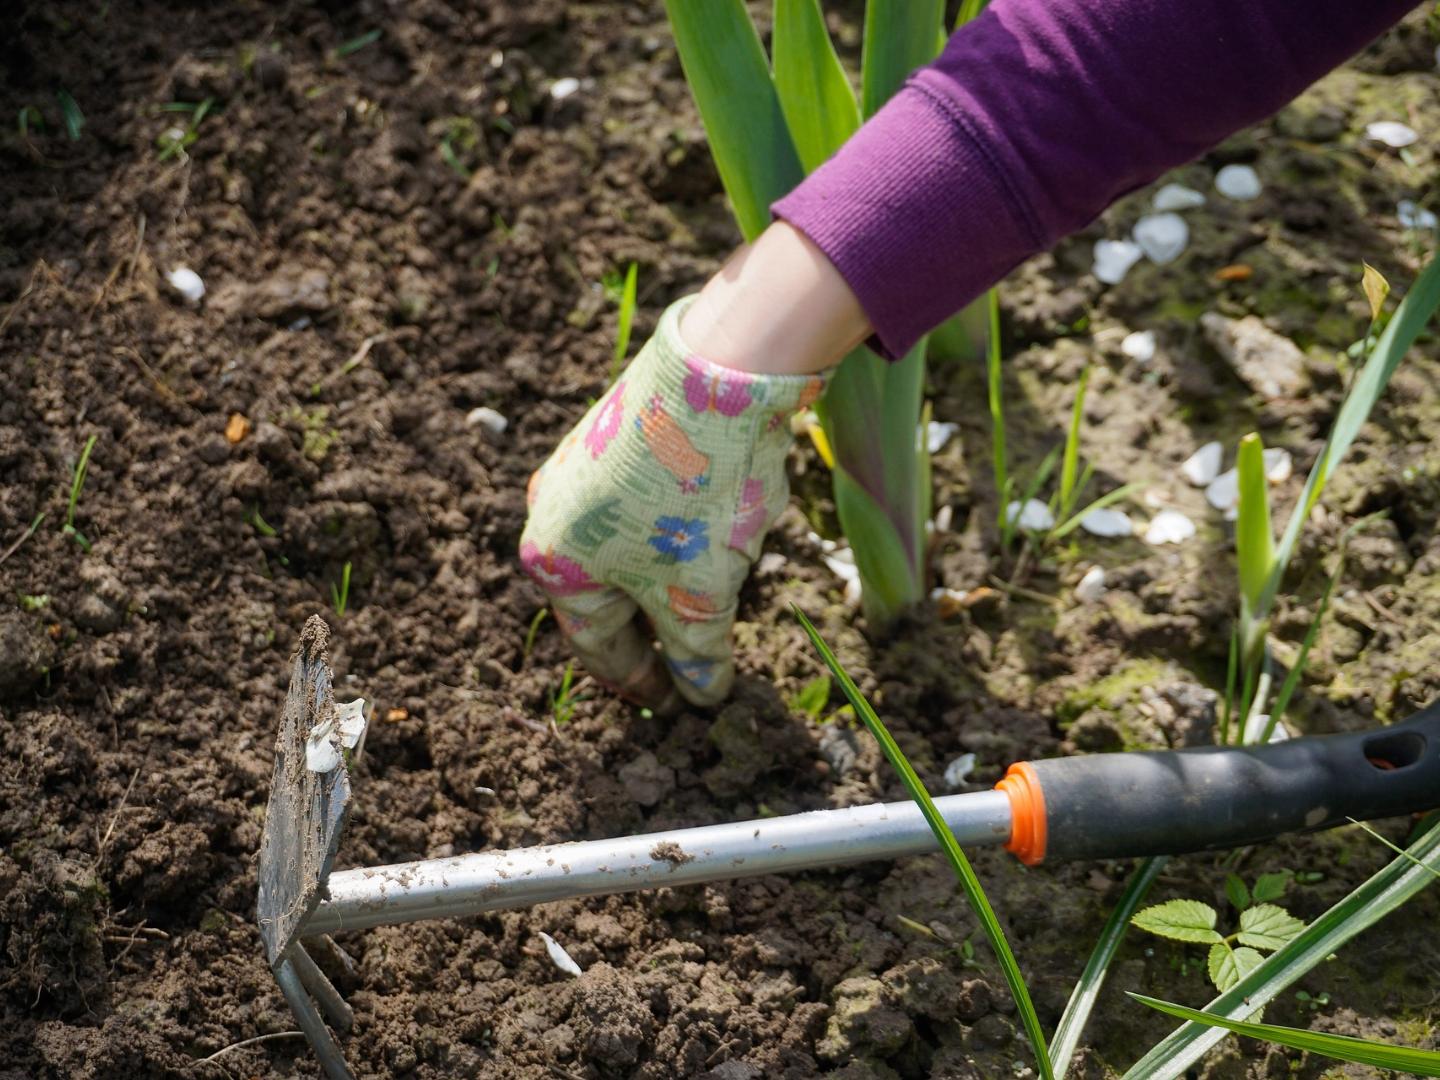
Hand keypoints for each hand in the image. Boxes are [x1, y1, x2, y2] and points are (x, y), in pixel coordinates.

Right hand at [520, 295, 828, 706]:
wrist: (720, 372)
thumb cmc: (696, 498)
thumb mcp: (701, 596)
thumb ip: (697, 656)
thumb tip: (702, 696)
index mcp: (555, 564)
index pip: (599, 648)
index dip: (643, 683)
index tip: (678, 706)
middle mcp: (552, 514)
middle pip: (609, 597)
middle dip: (657, 631)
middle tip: (697, 661)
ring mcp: (581, 468)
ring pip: (628, 550)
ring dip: (670, 581)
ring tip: (717, 596)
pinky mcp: (617, 434)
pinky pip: (642, 508)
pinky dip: (676, 535)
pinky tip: (718, 534)